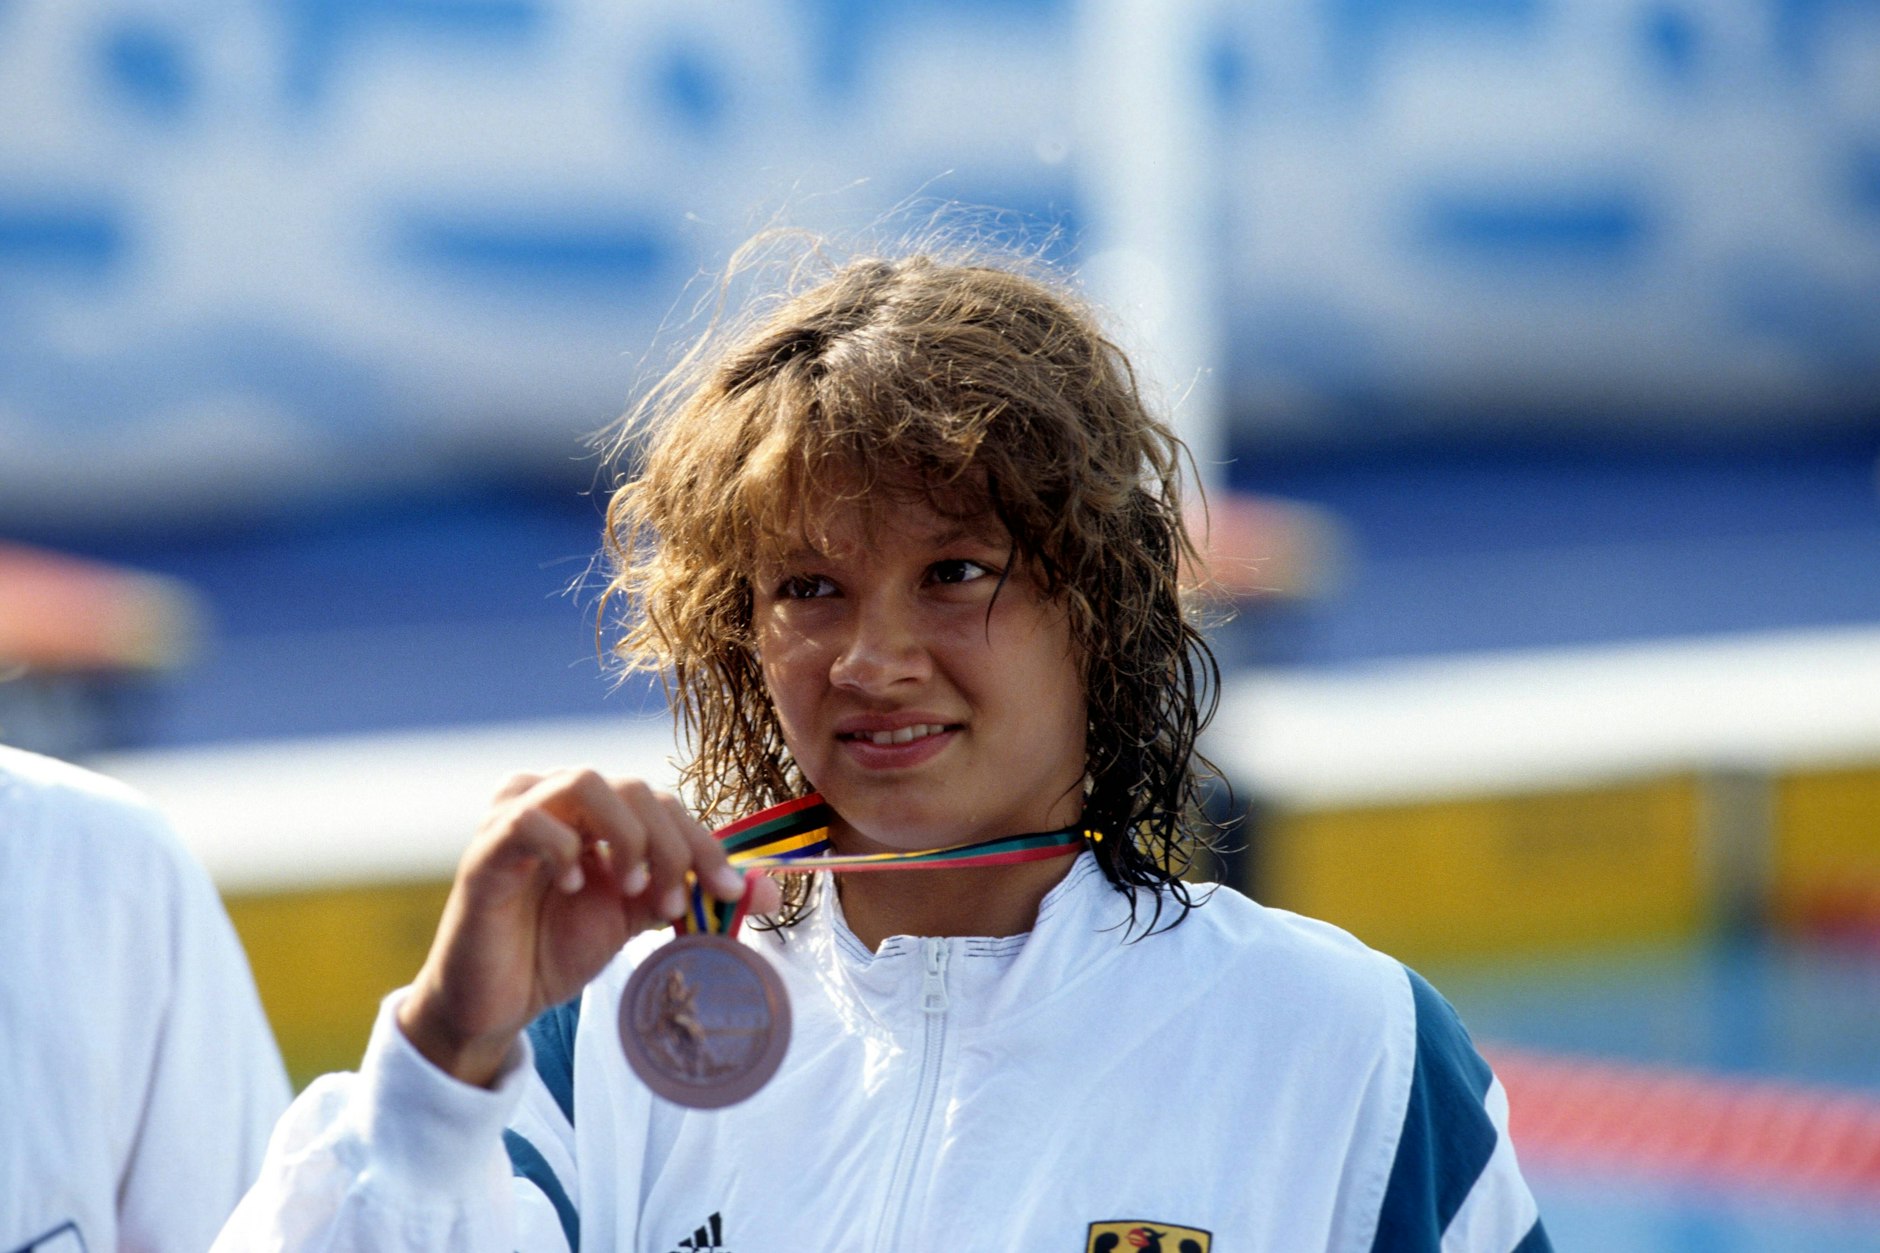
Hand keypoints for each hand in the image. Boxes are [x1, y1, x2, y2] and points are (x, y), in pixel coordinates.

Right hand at [395, 769, 782, 1086]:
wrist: (498, 1002)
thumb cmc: (560, 947)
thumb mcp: (638, 916)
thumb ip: (692, 891)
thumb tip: (769, 890)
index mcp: (595, 809)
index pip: (662, 801)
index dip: (703, 841)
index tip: (730, 891)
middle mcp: (555, 798)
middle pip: (635, 788)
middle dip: (671, 844)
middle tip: (674, 902)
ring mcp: (515, 816)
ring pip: (585, 782)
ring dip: (625, 836)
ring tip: (630, 890)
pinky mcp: (484, 849)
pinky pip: (528, 820)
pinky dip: (564, 848)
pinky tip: (576, 884)